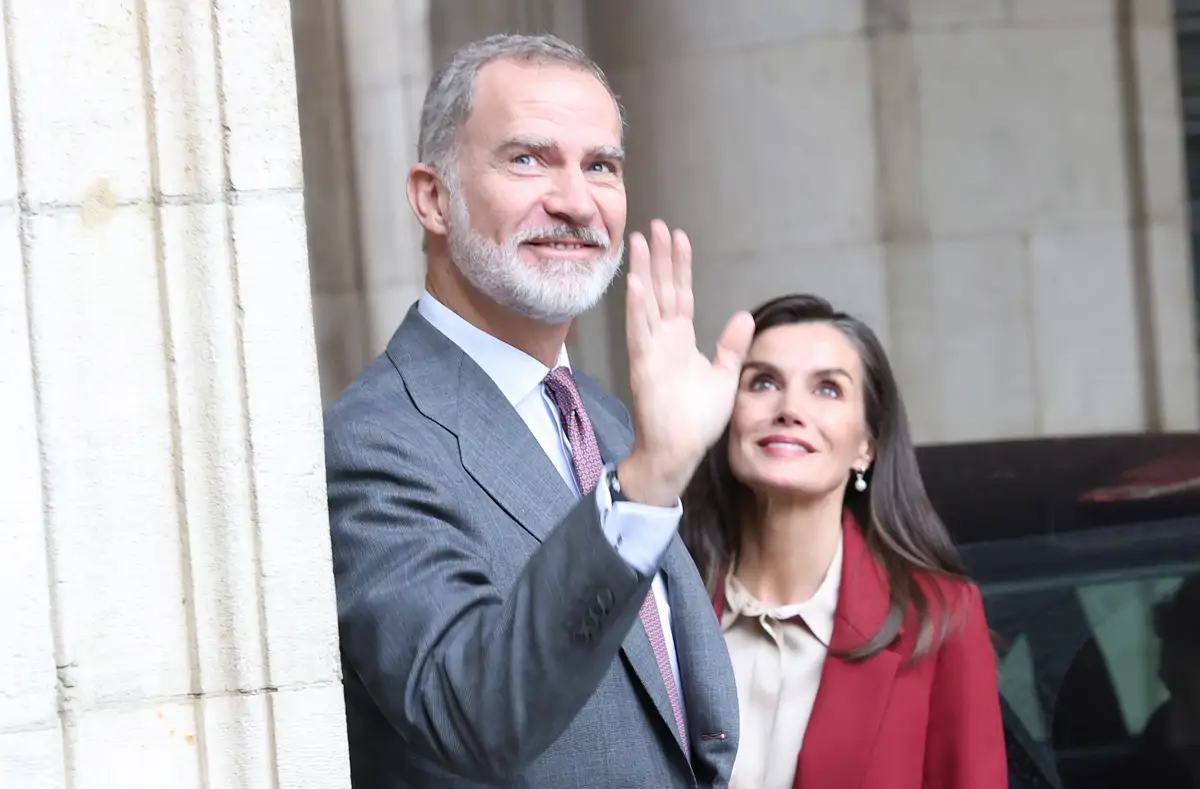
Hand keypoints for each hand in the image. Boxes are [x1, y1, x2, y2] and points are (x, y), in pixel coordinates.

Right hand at [617, 220, 753, 505]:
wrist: (679, 451)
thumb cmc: (697, 420)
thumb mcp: (724, 376)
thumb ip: (731, 346)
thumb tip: (744, 316)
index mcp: (681, 339)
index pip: (680, 294)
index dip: (680, 266)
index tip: (679, 238)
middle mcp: (663, 339)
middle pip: (661, 289)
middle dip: (658, 257)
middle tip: (656, 226)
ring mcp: (651, 350)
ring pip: (646, 302)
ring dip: (642, 271)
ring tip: (639, 241)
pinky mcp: (644, 366)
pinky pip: (639, 332)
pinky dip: (637, 308)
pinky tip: (636, 283)